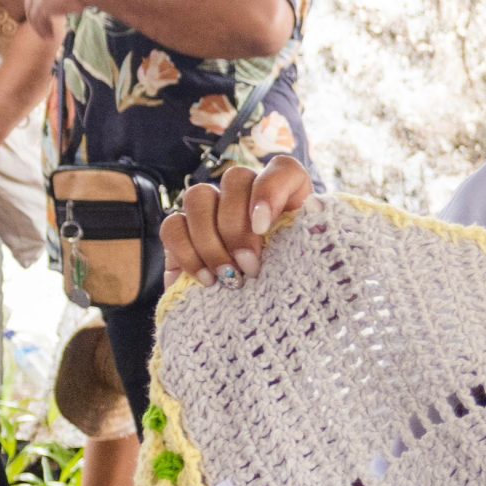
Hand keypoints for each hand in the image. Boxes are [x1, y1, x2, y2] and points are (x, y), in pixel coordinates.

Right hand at [163, 156, 314, 283]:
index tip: (264, 227)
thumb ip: (311, 238)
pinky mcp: (182, 232)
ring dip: (211, 240)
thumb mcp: (308, 265)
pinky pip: (172, 226)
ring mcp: (211, 209)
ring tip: (228, 278)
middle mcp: (247, 194)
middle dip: (238, 227)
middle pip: (235, 179)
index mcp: (287, 196)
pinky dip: (187, 253)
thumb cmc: (291, 285)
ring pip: (198, 196)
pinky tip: (207, 279)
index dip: (270, 190)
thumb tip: (312, 212)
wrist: (262, 316)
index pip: (283, 169)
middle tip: (249, 267)